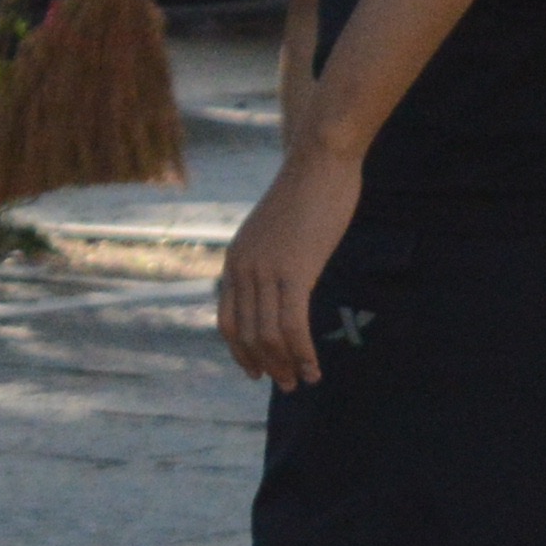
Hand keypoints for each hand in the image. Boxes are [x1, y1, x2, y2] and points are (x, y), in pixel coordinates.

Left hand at [219, 138, 361, 390]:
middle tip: (286, 385)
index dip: (241, 352)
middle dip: (265, 365)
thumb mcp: (276, 232)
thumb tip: (281, 285)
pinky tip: (314, 369)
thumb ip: (270, 259)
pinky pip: (293, 326)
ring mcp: (266, 270)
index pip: (227, 321)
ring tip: (302, 382)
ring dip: (285, 366)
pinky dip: (303, 353)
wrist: (318, 161)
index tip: (258, 370)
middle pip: (246, 334)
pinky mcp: (294, 271)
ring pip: (268, 336)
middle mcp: (242, 268)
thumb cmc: (305, 193)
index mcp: (234, 260)